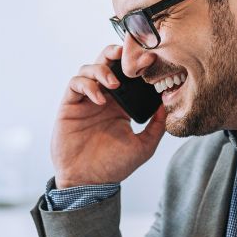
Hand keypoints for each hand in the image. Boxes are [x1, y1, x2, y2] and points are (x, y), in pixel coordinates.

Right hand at [51, 44, 166, 188]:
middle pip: (106, 62)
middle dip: (115, 54)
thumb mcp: (143, 147)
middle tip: (128, 55)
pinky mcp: (69, 106)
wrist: (88, 182)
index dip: (135, 64)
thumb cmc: (114, 167)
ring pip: (89, 68)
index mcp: (121, 105)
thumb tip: (166, 103)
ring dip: (102, 70)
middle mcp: (103, 98)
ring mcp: (85, 100)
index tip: (150, 60)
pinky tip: (100, 99)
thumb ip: (156, 126)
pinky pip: (75, 84)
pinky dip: (88, 85)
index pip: (127, 75)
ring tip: (114, 84)